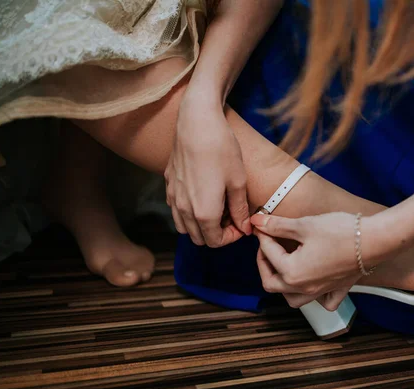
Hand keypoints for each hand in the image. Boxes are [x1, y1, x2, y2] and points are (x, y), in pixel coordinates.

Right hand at [165, 97, 251, 246]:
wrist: (197, 123)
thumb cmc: (221, 150)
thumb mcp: (238, 182)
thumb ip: (240, 210)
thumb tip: (245, 228)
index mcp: (204, 213)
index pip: (215, 242)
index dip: (232, 237)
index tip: (242, 224)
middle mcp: (184, 209)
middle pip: (199, 238)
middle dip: (217, 233)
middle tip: (232, 216)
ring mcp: (173, 197)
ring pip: (184, 227)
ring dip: (201, 225)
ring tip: (218, 207)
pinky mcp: (168, 184)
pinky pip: (176, 209)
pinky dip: (189, 211)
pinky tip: (203, 194)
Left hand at [251, 212, 381, 309]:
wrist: (374, 239)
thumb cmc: (341, 231)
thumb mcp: (304, 225)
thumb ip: (278, 226)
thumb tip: (257, 222)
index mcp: (292, 272)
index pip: (269, 252)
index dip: (263, 235)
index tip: (262, 223)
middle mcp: (304, 288)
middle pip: (272, 284)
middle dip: (264, 263)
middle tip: (267, 244)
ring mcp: (321, 292)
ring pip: (293, 299)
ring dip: (283, 285)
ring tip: (283, 265)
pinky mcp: (337, 289)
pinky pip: (323, 302)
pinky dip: (315, 297)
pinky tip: (313, 284)